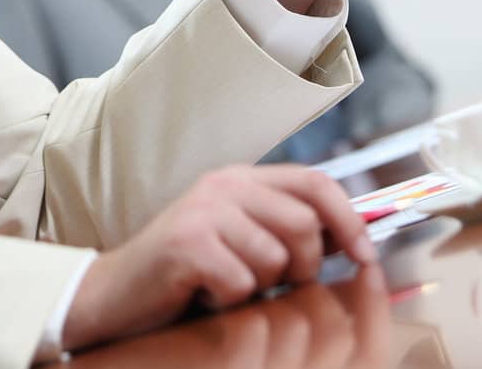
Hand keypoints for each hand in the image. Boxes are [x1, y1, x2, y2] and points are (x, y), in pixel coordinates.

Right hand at [59, 165, 375, 353]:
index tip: (365, 256)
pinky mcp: (186, 242)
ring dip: (261, 288)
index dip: (350, 219)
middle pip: (304, 224)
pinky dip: (230, 301)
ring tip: (229, 286)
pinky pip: (242, 283)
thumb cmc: (187, 273)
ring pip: (276, 259)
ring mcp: (203, 211)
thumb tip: (349, 239)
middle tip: (274, 284)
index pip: (316, 183)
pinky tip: (206, 294)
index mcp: (242, 179)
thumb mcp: (241, 240)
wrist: (116, 293)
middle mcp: (223, 184)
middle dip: (304, 268)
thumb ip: (285, 230)